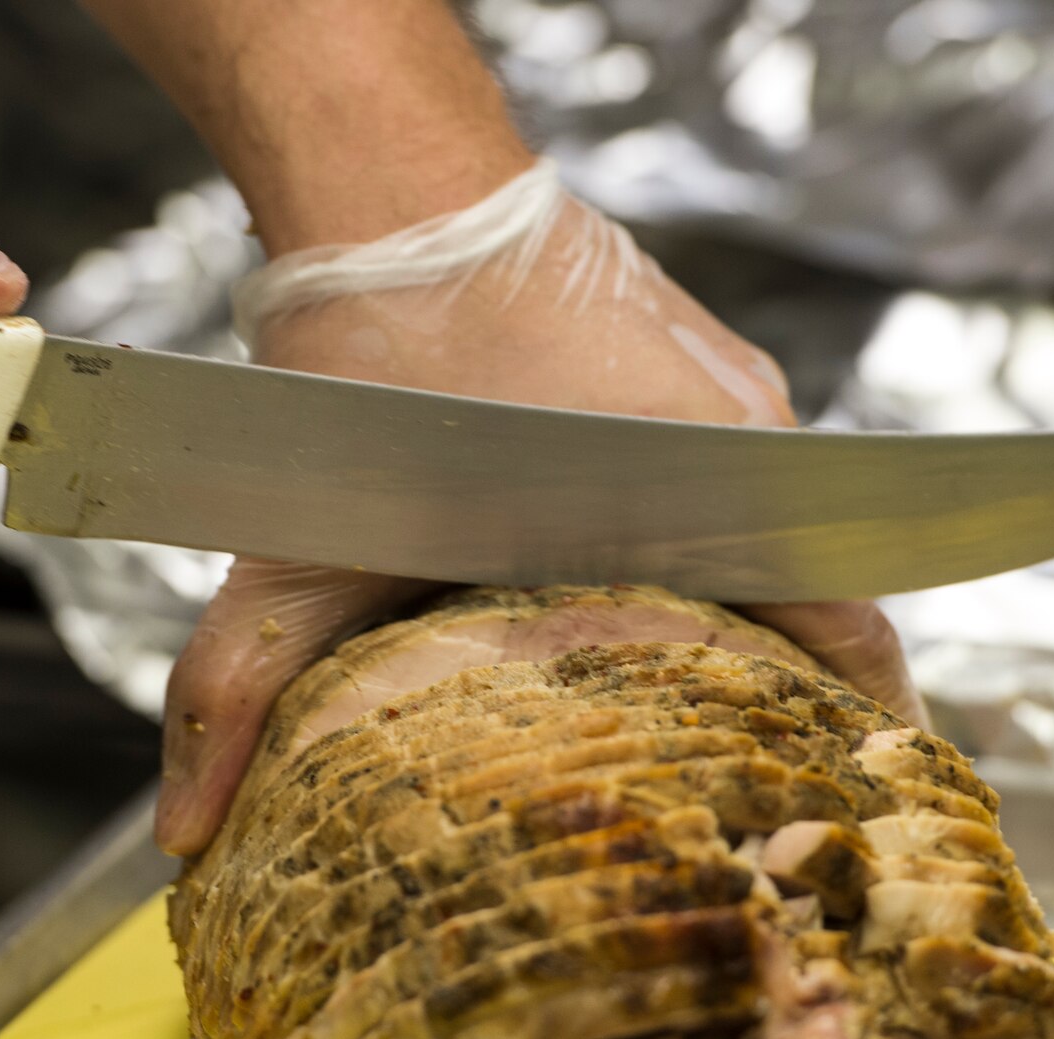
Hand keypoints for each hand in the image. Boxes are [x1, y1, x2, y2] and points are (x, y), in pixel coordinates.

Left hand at [156, 170, 922, 855]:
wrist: (388, 190)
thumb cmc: (369, 366)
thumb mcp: (301, 553)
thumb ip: (243, 693)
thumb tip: (189, 832)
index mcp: (697, 494)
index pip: (842, 621)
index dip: (862, 711)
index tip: (865, 774)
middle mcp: (743, 434)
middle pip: (805, 580)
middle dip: (783, 673)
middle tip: (754, 755)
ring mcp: (727, 384)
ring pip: (759, 520)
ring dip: (733, 591)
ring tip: (694, 675)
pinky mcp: (693, 356)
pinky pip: (726, 462)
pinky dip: (698, 522)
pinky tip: (634, 566)